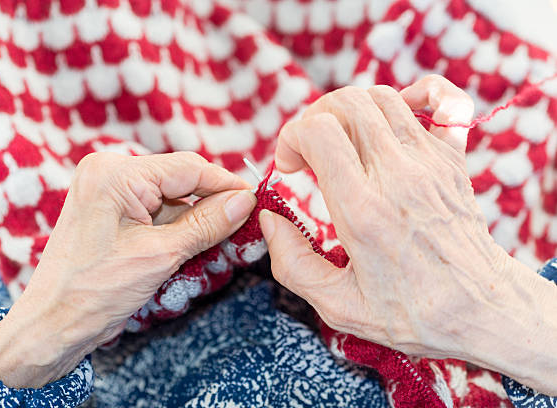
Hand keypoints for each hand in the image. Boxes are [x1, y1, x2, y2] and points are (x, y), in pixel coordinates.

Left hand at [0, 152, 255, 387]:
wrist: (52, 325)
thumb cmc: (95, 291)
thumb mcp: (160, 255)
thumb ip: (207, 224)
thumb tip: (245, 201)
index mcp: (115, 174)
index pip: (187, 167)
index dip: (226, 183)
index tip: (256, 199)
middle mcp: (109, 173)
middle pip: (179, 179)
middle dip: (212, 201)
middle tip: (246, 220)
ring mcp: (108, 192)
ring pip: (170, 197)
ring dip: (196, 217)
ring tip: (226, 236)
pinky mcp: (110, 211)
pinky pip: (155, 210)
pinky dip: (178, 226)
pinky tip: (198, 242)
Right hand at [259, 75, 556, 394]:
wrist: (481, 308)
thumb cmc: (413, 312)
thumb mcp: (339, 306)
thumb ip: (292, 264)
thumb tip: (269, 220)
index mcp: (363, 210)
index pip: (319, 132)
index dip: (291, 138)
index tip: (290, 166)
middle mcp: (397, 176)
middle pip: (347, 103)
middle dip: (314, 118)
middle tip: (309, 151)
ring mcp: (430, 162)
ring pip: (383, 97)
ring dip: (350, 109)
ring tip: (342, 138)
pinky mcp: (453, 160)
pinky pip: (444, 101)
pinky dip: (417, 93)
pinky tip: (397, 113)